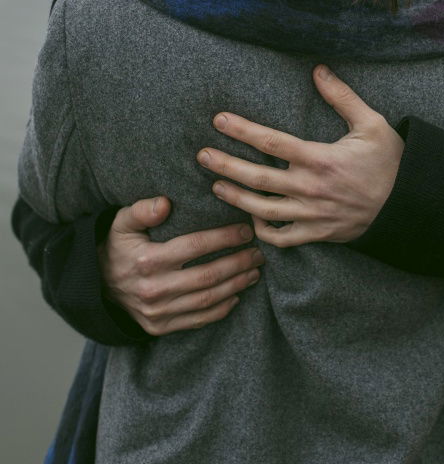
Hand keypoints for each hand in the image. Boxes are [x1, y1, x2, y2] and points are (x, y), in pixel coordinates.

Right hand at [98, 197, 263, 335]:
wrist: (96, 285)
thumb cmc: (117, 247)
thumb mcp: (121, 223)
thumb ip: (141, 210)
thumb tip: (165, 203)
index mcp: (147, 260)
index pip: (195, 247)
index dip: (224, 238)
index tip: (246, 231)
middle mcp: (154, 289)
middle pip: (207, 276)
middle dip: (238, 263)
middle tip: (259, 252)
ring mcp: (157, 312)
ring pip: (206, 300)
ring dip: (236, 286)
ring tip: (254, 271)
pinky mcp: (159, 327)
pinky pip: (197, 321)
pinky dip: (220, 310)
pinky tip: (236, 295)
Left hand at [197, 65, 404, 246]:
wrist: (409, 203)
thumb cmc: (390, 161)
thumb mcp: (371, 123)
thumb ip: (342, 97)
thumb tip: (318, 70)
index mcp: (320, 158)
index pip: (271, 142)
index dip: (241, 130)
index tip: (219, 121)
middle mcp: (310, 187)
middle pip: (257, 178)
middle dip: (225, 165)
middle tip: (201, 155)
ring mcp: (312, 214)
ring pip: (262, 210)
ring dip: (235, 198)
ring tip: (215, 185)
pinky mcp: (318, 234)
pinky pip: (282, 238)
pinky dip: (262, 231)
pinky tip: (251, 219)